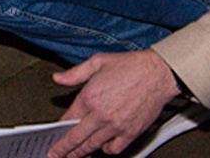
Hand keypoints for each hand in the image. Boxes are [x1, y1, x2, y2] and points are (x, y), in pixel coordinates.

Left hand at [47, 51, 179, 157]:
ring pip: (93, 146)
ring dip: (81, 153)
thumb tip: (58, 78)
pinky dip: (105, 150)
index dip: (58, 129)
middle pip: (77, 138)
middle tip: (55, 154)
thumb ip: (75, 73)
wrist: (156, 73)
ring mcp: (116, 126)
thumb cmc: (129, 66)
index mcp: (90, 96)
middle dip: (64, 149)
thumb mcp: (97, 61)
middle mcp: (101, 114)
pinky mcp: (130, 133)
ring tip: (73, 156)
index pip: (68, 119)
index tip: (53, 135)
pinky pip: (113, 149)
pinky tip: (101, 147)